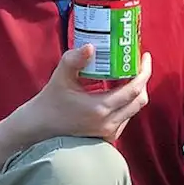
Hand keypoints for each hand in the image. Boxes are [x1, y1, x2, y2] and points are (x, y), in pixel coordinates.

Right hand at [16, 45, 152, 143]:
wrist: (38, 128)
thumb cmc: (49, 102)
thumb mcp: (60, 78)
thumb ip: (74, 60)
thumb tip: (91, 46)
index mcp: (100, 108)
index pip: (134, 90)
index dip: (144, 72)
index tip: (145, 57)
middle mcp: (108, 123)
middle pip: (139, 100)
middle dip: (142, 80)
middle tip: (138, 64)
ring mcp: (108, 133)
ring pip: (134, 110)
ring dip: (134, 92)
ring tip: (127, 74)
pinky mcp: (106, 137)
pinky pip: (125, 118)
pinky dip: (126, 103)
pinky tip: (117, 91)